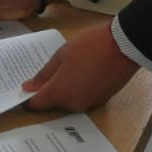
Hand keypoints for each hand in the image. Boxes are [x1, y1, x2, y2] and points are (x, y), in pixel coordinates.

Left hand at [23, 25, 138, 112]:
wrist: (124, 46)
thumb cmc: (90, 46)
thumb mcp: (61, 55)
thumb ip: (44, 74)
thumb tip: (28, 88)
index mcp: (59, 93)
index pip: (36, 105)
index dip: (29, 98)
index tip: (26, 89)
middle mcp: (73, 104)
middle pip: (54, 103)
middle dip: (51, 90)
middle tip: (55, 69)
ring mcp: (89, 104)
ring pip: (70, 101)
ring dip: (67, 89)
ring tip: (73, 67)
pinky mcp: (102, 100)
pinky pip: (84, 98)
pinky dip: (81, 89)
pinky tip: (86, 72)